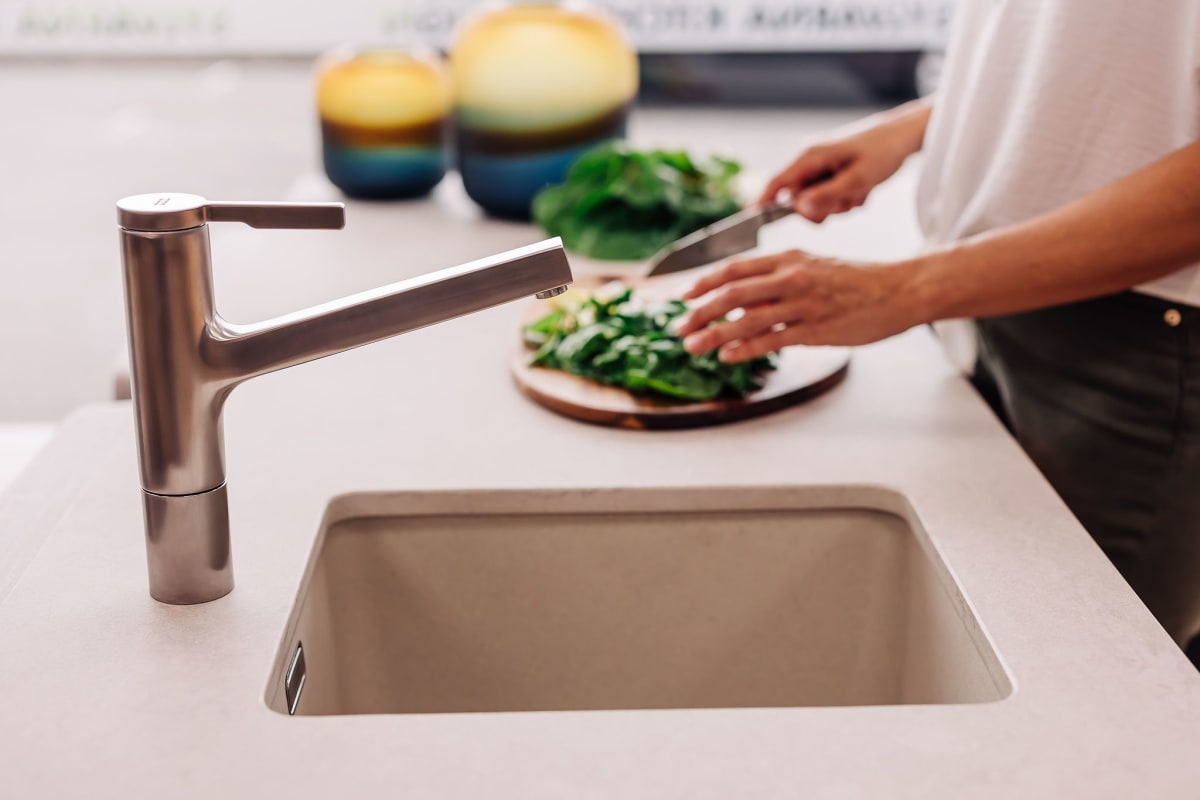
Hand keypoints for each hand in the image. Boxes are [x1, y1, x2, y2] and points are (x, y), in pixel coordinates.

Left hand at [675, 250, 924, 360]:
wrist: (899, 290)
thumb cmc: (858, 281)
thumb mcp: (815, 267)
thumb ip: (780, 279)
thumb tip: (746, 297)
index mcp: (789, 258)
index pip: (735, 268)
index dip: (705, 282)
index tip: (684, 295)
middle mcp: (791, 277)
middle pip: (732, 293)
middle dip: (699, 311)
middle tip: (678, 326)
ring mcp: (803, 304)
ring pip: (746, 319)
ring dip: (714, 334)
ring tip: (692, 346)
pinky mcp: (815, 330)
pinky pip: (772, 340)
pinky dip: (745, 348)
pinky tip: (727, 356)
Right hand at [760, 101, 928, 222]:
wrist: (904, 135)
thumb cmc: (883, 151)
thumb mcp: (857, 179)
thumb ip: (826, 196)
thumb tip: (798, 210)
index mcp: (810, 157)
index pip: (776, 183)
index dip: (762, 203)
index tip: (751, 221)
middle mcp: (810, 161)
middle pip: (798, 199)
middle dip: (821, 208)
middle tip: (846, 202)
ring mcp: (821, 167)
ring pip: (815, 201)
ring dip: (837, 204)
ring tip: (859, 191)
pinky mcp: (831, 172)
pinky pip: (829, 196)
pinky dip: (845, 198)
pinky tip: (862, 188)